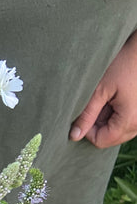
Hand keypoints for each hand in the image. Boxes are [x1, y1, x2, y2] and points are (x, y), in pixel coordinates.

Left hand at [70, 31, 136, 147]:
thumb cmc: (123, 63)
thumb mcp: (100, 89)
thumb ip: (86, 114)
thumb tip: (74, 136)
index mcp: (130, 120)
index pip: (101, 140)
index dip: (87, 130)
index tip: (83, 112)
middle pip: (110, 137)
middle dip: (97, 124)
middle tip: (95, 102)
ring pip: (117, 130)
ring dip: (106, 118)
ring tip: (106, 97)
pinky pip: (125, 121)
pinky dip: (115, 113)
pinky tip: (113, 96)